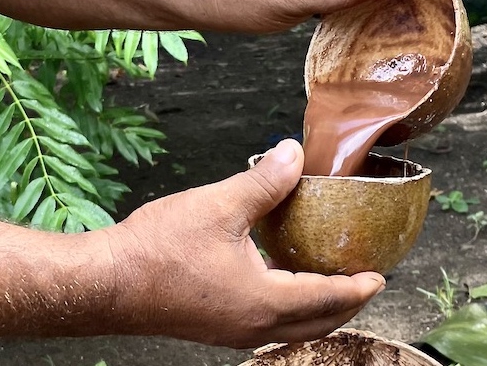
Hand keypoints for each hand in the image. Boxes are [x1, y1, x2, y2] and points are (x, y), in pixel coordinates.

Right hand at [103, 139, 385, 347]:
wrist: (106, 283)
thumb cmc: (158, 249)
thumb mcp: (220, 205)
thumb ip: (265, 181)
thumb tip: (294, 154)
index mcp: (264, 302)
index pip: (329, 298)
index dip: (359, 286)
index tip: (381, 274)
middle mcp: (254, 326)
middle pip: (317, 323)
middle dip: (346, 303)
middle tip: (364, 280)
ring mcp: (233, 332)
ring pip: (292, 327)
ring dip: (317, 307)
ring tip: (330, 279)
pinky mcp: (215, 327)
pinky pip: (267, 323)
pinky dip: (289, 307)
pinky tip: (281, 278)